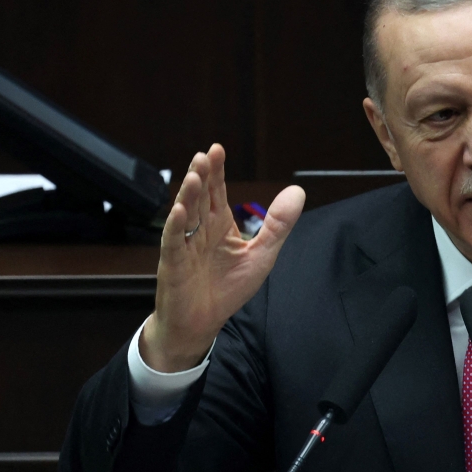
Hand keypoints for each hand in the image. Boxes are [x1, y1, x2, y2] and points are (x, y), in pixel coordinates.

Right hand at [140, 144, 305, 372]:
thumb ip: (277, 225)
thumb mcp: (261, 255)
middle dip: (202, 176)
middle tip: (205, 155)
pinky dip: (175, 226)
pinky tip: (178, 211)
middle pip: (200, 198)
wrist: (201, 322)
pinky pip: (174, 242)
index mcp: (220, 225)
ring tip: (194, 175)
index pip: (217, 192)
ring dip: (188, 195)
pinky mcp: (174, 263)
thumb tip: (298, 192)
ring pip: (185, 215)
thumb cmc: (227, 288)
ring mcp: (185, 245)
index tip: (217, 149)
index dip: (217, 172)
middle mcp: (201, 230)